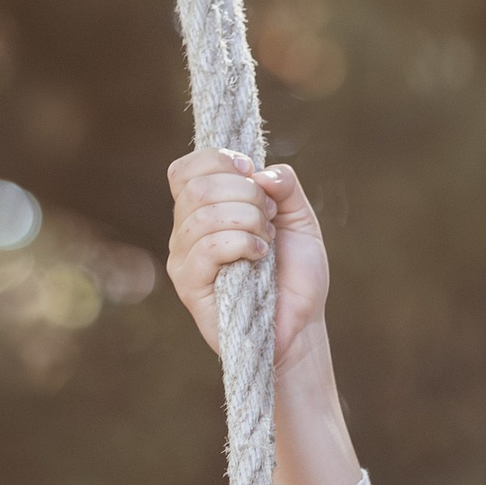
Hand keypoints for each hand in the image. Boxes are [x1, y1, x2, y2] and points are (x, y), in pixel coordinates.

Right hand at [166, 148, 329, 374]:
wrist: (301, 324)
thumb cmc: (296, 275)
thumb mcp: (300, 219)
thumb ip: (285, 186)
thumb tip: (261, 173)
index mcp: (204, 210)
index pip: (187, 169)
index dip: (219, 160)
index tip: (251, 174)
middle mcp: (185, 231)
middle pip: (198, 186)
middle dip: (245, 194)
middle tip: (269, 219)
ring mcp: (184, 259)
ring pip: (204, 215)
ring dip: (248, 221)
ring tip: (266, 242)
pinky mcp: (189, 286)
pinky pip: (207, 247)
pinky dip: (242, 243)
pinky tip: (260, 256)